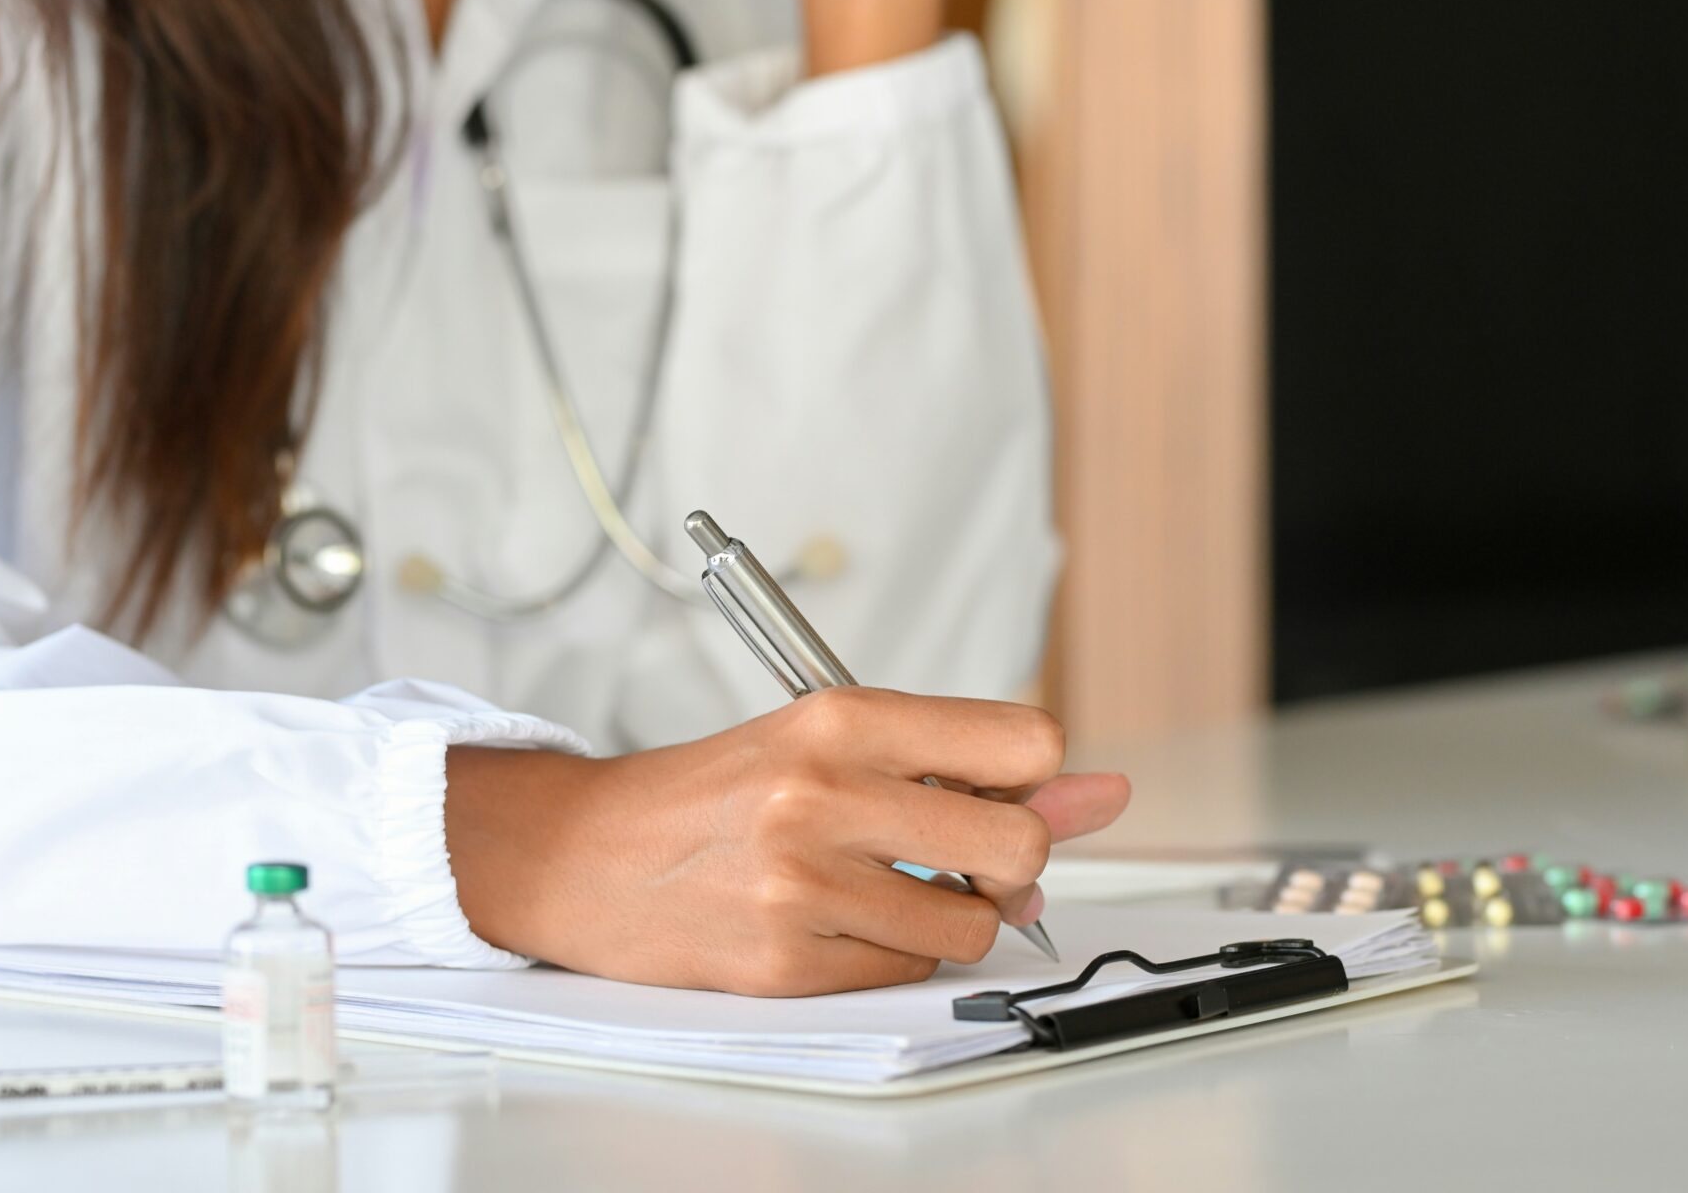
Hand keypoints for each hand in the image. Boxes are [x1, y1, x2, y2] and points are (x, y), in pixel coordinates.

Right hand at [445, 688, 1132, 996]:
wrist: (587, 855)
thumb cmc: (713, 791)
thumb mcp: (829, 739)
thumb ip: (965, 761)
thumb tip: (1100, 793)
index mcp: (840, 718)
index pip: (1022, 741)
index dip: (1037, 774)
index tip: (1011, 786)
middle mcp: (822, 794)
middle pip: (1018, 843)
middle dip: (1011, 858)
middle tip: (963, 850)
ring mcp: (803, 884)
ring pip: (973, 922)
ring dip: (953, 913)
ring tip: (890, 885)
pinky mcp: (787, 961)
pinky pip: (910, 969)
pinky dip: (895, 952)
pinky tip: (842, 920)